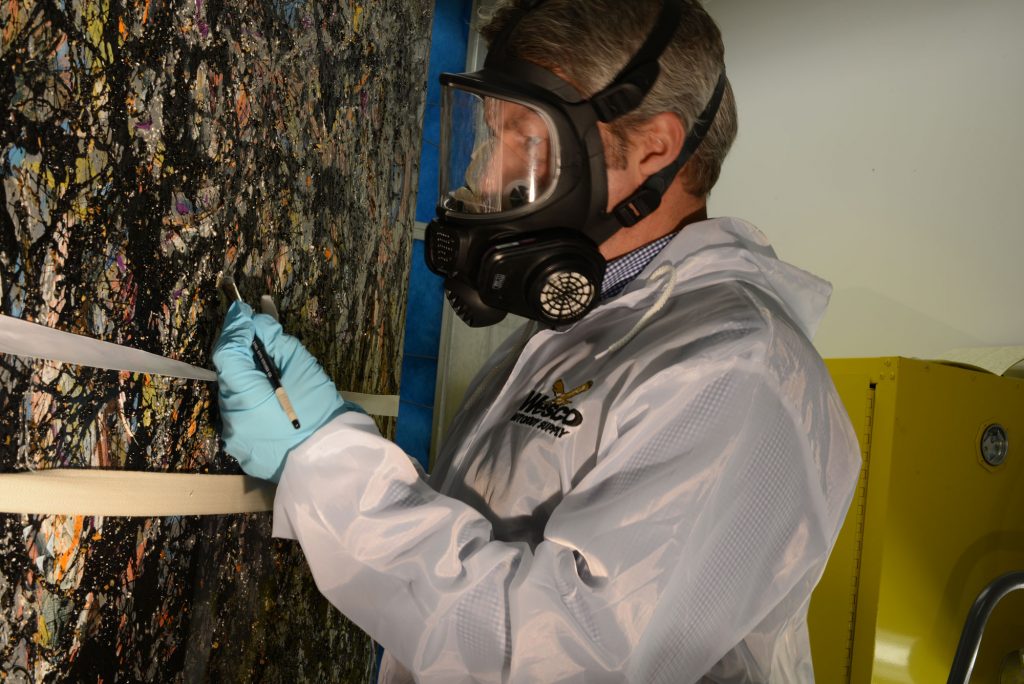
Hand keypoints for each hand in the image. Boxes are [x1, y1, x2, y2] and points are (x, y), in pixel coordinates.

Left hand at [212, 301, 354, 481]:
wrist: (333, 461)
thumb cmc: (322, 411)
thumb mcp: (304, 368)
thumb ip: (276, 342)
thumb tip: (257, 324)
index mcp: (247, 396)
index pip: (227, 352)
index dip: (234, 329)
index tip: (242, 311)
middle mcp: (231, 418)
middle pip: (229, 375)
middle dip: (241, 354)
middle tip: (260, 338)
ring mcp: (233, 438)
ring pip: (234, 397)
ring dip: (246, 381)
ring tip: (271, 376)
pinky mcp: (240, 450)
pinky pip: (241, 417)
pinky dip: (251, 404)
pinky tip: (271, 402)